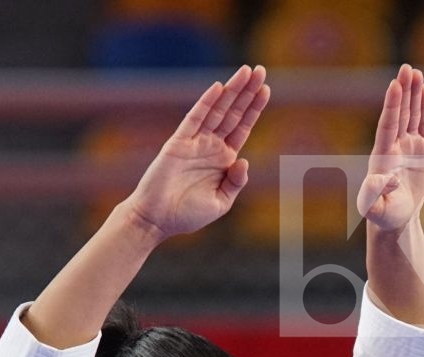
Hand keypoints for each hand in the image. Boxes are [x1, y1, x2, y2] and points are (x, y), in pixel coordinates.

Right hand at [125, 64, 269, 240]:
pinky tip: (218, 88)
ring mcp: (195, 142)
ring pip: (217, 111)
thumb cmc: (187, 214)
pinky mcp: (178, 143)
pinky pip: (195, 119)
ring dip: (232, 91)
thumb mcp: (220, 202)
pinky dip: (206, 103)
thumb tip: (244, 160)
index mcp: (223, 159)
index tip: (266, 88)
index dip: (254, 108)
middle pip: (233, 113)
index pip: (242, 127)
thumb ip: (235, 182)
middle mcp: (211, 146)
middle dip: (247, 92)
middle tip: (260, 70)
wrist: (157, 220)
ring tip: (246, 71)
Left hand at [357, 63, 423, 233]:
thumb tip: (384, 179)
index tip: (394, 86)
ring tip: (415, 72)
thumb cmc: (382, 214)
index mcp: (382, 155)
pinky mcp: (422, 149)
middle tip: (406, 68)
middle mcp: (394, 145)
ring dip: (413, 93)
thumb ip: (372, 195)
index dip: (391, 106)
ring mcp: (408, 145)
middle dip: (403, 91)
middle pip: (399, 113)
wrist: (395, 218)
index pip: (388, 125)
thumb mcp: (374, 209)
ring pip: (411, 114)